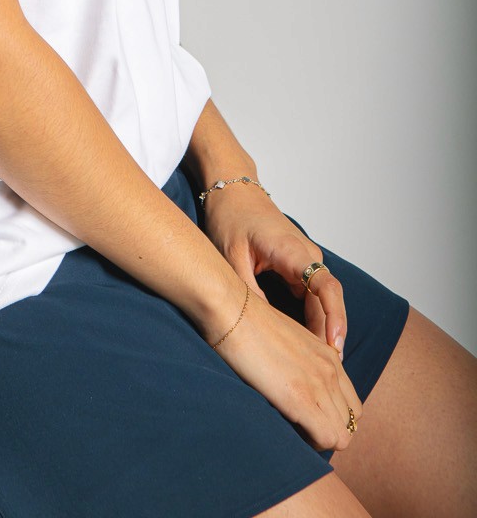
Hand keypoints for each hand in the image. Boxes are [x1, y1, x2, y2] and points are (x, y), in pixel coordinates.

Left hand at [200, 185, 346, 354]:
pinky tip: (305, 346)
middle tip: (326, 374)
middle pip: (328, 302)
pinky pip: (312, 298)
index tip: (334, 347)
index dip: (334, 318)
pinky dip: (312, 321)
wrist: (232, 190)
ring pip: (322, 302)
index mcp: (293, 251)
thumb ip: (249, 292)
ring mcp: (306, 261)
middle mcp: (307, 256)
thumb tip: (264, 331)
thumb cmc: (230, 218)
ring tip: (319, 369)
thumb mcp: (232, 257)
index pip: (326, 287)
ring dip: (322, 332)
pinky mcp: (299, 267)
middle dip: (329, 337)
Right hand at [214, 288, 363, 452]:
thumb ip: (299, 360)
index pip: (351, 403)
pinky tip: (288, 429)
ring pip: (343, 436)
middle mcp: (331, 369)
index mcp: (327, 355)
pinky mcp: (301, 398)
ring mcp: (318, 383)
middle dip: (328, 430)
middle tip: (299, 426)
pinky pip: (327, 438)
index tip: (307, 416)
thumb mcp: (285, 340)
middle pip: (351, 421)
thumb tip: (291, 381)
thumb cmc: (245, 322)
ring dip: (320, 439)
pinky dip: (312, 443)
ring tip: (293, 429)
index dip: (332, 416)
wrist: (231, 308)